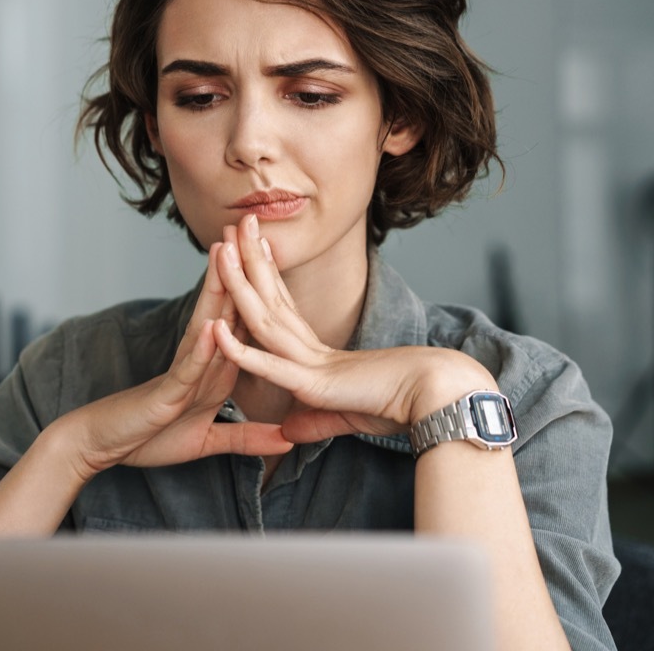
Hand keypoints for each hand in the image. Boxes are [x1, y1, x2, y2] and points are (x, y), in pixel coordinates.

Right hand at [66, 240, 293, 480]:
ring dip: (217, 292)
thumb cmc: (149, 438)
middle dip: (238, 271)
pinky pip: (187, 371)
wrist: (101, 447)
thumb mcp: (207, 442)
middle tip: (249, 227)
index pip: (240, 322)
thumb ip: (247, 439)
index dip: (258, 289)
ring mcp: (182, 376)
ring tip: (227, 253)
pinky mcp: (167, 396)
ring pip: (204, 328)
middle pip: (223, 310)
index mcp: (212, 370)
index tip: (273, 255)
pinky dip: (201, 352)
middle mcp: (198, 363)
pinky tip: (213, 329)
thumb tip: (288, 440)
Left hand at [210, 215, 496, 444]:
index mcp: (320, 353)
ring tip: (222, 248)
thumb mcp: (346, 417)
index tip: (246, 249)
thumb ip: (315, 421)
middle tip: (236, 223)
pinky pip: (270, 365)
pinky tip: (215, 331)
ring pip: (264, 318)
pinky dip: (241, 350)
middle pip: (271, 299)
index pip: (283, 308)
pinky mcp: (314, 384)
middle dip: (249, 260)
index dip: (263, 277)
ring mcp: (311, 363)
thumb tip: (288, 430)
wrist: (438, 397)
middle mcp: (312, 350)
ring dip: (239, 283)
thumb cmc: (402, 404)